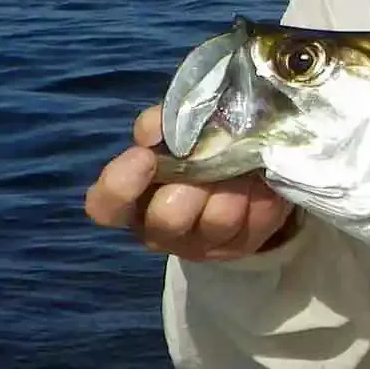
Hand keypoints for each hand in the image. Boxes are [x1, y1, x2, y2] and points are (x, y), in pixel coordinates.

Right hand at [84, 103, 296, 260]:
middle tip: (208, 162)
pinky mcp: (245, 244)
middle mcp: (162, 230)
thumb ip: (162, 124)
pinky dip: (264, 193)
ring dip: (234, 186)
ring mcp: (205, 244)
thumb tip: (157, 128)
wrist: (249, 172)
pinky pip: (258, 219)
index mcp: (134, 200)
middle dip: (191, 185)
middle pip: (166, 219)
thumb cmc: (197, 149)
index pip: (105, 205)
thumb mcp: (176, 131)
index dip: (120, 184)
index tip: (145, 156)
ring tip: (243, 166)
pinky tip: (262, 180)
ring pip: (218, 220)